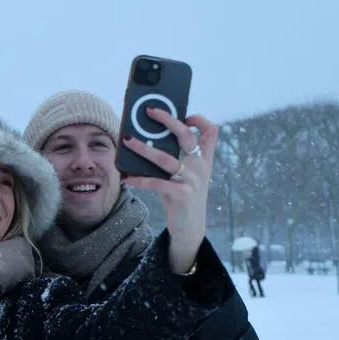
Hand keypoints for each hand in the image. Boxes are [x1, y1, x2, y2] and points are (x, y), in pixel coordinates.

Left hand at [122, 109, 218, 273]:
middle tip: (150, 111)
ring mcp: (192, 180)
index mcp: (203, 160)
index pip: (211, 133)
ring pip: (165, 158)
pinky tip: (127, 177)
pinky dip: (140, 179)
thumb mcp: (180, 174)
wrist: (189, 227)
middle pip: (187, 136)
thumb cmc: (180, 196)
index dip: (200, 120)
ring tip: (128, 141)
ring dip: (144, 149)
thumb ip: (171, 158)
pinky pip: (157, 183)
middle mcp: (200, 167)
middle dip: (168, 120)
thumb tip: (142, 138)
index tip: (185, 115)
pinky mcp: (182, 195)